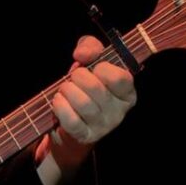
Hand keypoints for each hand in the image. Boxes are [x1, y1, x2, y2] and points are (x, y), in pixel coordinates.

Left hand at [36, 35, 136, 182]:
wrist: (69, 120)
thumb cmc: (83, 87)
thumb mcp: (90, 61)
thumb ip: (90, 47)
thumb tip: (82, 54)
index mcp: (127, 93)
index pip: (120, 78)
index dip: (102, 68)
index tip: (93, 68)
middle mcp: (119, 112)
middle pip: (96, 89)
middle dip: (78, 78)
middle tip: (73, 78)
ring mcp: (103, 127)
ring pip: (83, 104)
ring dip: (67, 91)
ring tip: (64, 89)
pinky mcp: (86, 136)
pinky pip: (71, 120)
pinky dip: (60, 107)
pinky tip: (58, 101)